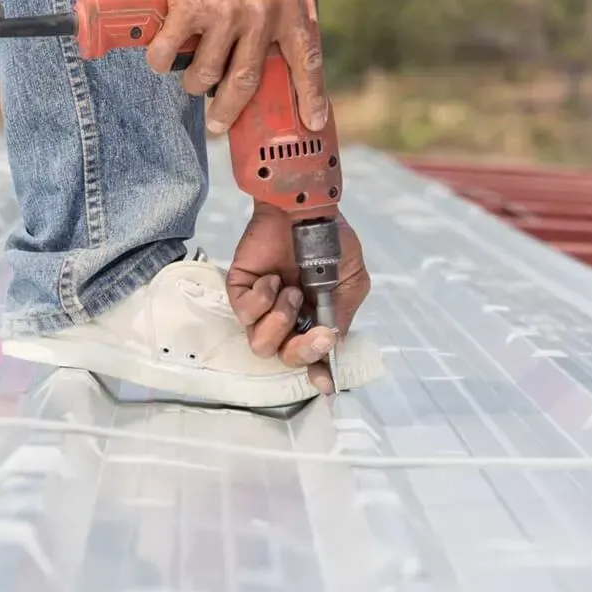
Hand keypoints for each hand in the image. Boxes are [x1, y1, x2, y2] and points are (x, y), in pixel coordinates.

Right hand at [145, 0, 329, 135]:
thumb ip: (286, 15)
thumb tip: (283, 55)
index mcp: (289, 11)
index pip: (307, 63)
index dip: (311, 97)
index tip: (313, 123)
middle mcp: (260, 17)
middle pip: (245, 82)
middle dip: (230, 111)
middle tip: (218, 125)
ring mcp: (224, 14)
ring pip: (207, 72)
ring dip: (196, 84)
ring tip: (192, 83)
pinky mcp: (189, 8)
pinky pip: (171, 50)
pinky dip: (164, 61)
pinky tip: (162, 60)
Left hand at [225, 202, 369, 395]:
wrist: (305, 208)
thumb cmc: (331, 240)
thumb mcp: (351, 282)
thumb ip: (342, 316)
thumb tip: (333, 347)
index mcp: (314, 318)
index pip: (311, 356)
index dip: (316, 372)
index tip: (325, 384)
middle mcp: (287, 317)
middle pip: (285, 357)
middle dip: (302, 350)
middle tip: (317, 330)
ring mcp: (262, 306)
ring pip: (262, 344)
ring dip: (282, 318)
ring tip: (291, 290)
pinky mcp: (240, 290)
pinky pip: (244, 314)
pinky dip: (262, 298)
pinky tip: (272, 279)